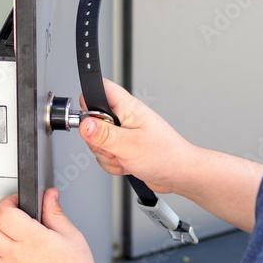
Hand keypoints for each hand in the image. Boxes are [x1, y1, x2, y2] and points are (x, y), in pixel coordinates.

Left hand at [0, 189, 101, 262]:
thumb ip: (54, 213)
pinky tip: (7, 260)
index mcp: (33, 239)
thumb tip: (48, 195)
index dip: (7, 203)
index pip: (4, 213)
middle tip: (10, 221)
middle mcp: (15, 256)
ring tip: (6, 241)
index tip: (15, 203)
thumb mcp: (72, 236)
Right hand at [79, 78, 195, 195]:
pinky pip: (106, 154)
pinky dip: (113, 163)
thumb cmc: (165, 155)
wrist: (179, 174)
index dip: (88, 102)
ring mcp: (125, 133)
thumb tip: (83, 125)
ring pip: (98, 141)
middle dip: (97, 140)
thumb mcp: (128, 145)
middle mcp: (125, 117)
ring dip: (107, 156)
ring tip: (124, 157)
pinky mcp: (125, 147)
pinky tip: (127, 164)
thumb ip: (103, 135)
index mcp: (128, 107)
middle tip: (112, 147)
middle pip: (93, 120)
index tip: (90, 121)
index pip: (100, 88)